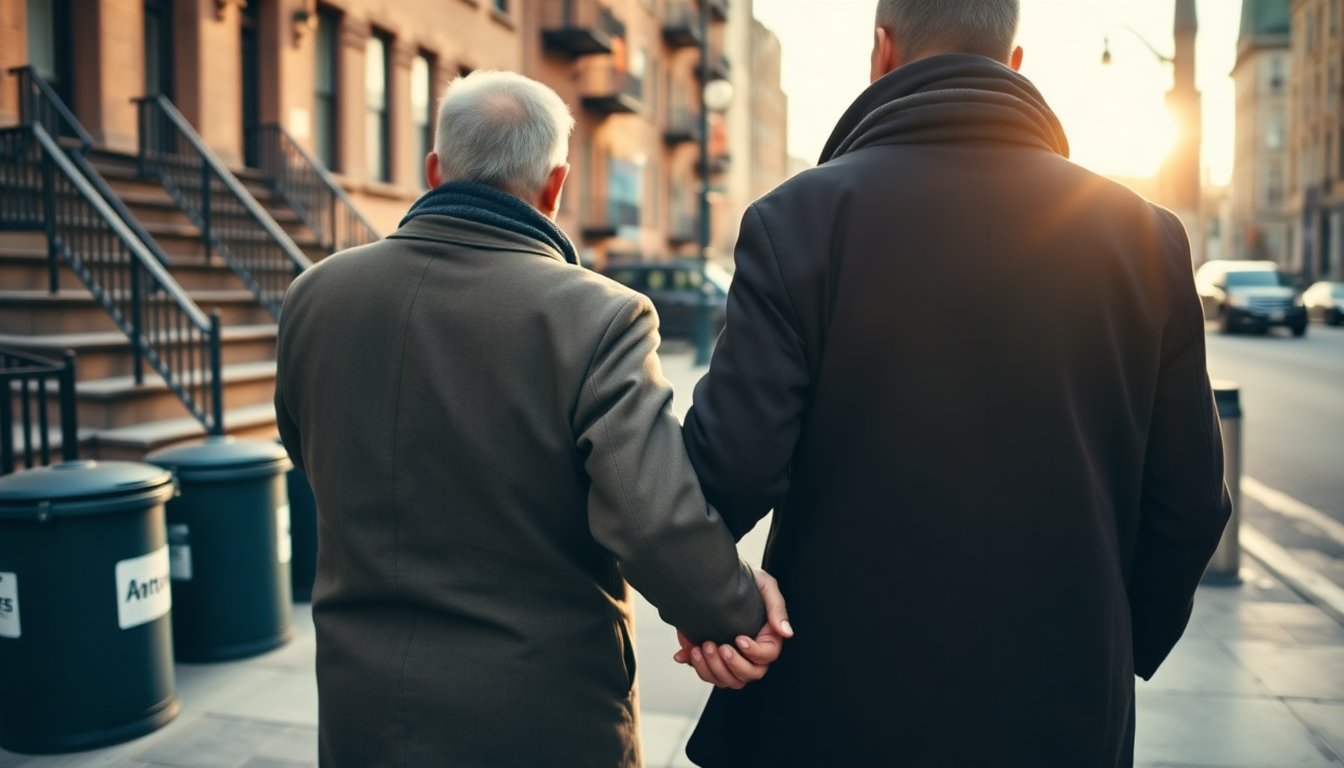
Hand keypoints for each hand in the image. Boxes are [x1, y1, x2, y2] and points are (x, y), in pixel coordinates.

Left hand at [672, 568, 793, 688]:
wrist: (714, 576)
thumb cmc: (746, 579)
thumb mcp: (765, 585)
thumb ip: (777, 608)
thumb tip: (787, 633)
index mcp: (767, 638)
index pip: (766, 656)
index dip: (754, 652)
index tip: (739, 638)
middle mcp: (750, 653)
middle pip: (748, 675)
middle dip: (732, 664)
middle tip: (718, 646)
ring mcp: (730, 658)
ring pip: (726, 680)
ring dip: (712, 669)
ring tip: (701, 647)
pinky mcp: (711, 658)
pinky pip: (706, 674)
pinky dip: (696, 666)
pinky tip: (687, 652)